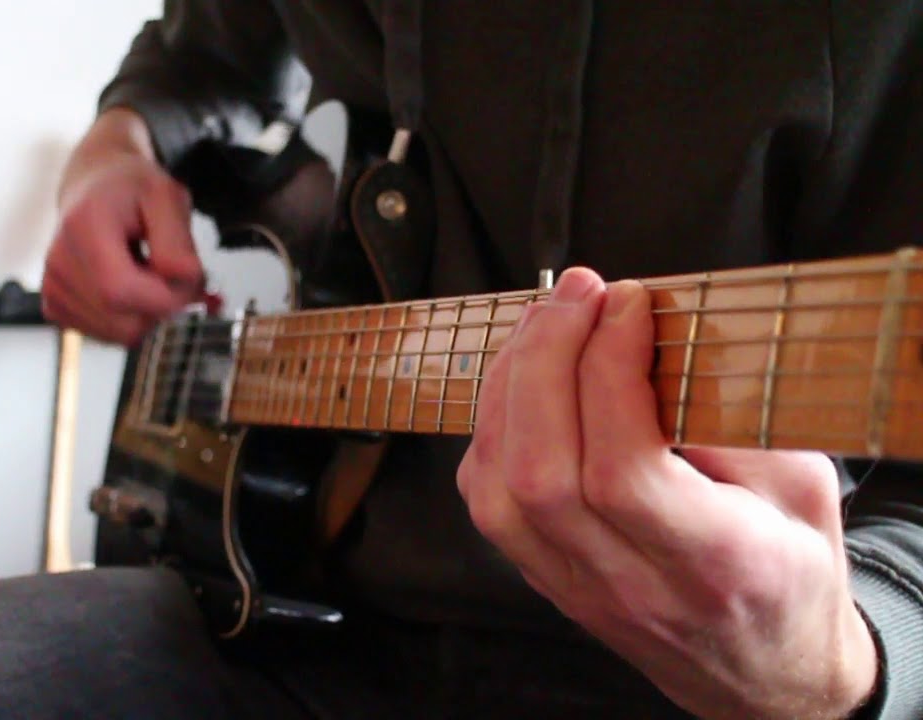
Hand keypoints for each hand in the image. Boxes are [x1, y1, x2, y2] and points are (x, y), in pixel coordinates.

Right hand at [42, 108, 204, 345]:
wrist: (93, 188)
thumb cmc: (131, 190)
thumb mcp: (166, 197)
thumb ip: (177, 242)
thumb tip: (183, 281)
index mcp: (83, 226)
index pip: (120, 290)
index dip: (164, 299)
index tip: (188, 280)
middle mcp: (59, 261)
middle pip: (122, 322)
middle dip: (162, 309)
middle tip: (174, 277)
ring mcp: (53, 287)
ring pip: (118, 334)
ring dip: (147, 314)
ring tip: (148, 275)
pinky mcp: (56, 306)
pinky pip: (107, 335)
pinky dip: (129, 319)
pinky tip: (130, 287)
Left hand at [456, 268, 878, 718]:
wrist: (761, 671)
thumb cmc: (787, 569)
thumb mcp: (801, 489)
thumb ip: (736, 421)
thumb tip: (652, 339)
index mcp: (713, 564)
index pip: (623, 469)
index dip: (610, 372)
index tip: (630, 303)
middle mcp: (629, 584)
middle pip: (540, 472)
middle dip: (545, 360)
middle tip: (577, 291)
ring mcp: (572, 586)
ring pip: (496, 486)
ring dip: (509, 384)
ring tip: (547, 319)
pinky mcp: (539, 576)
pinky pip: (484, 496)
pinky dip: (492, 423)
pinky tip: (524, 377)